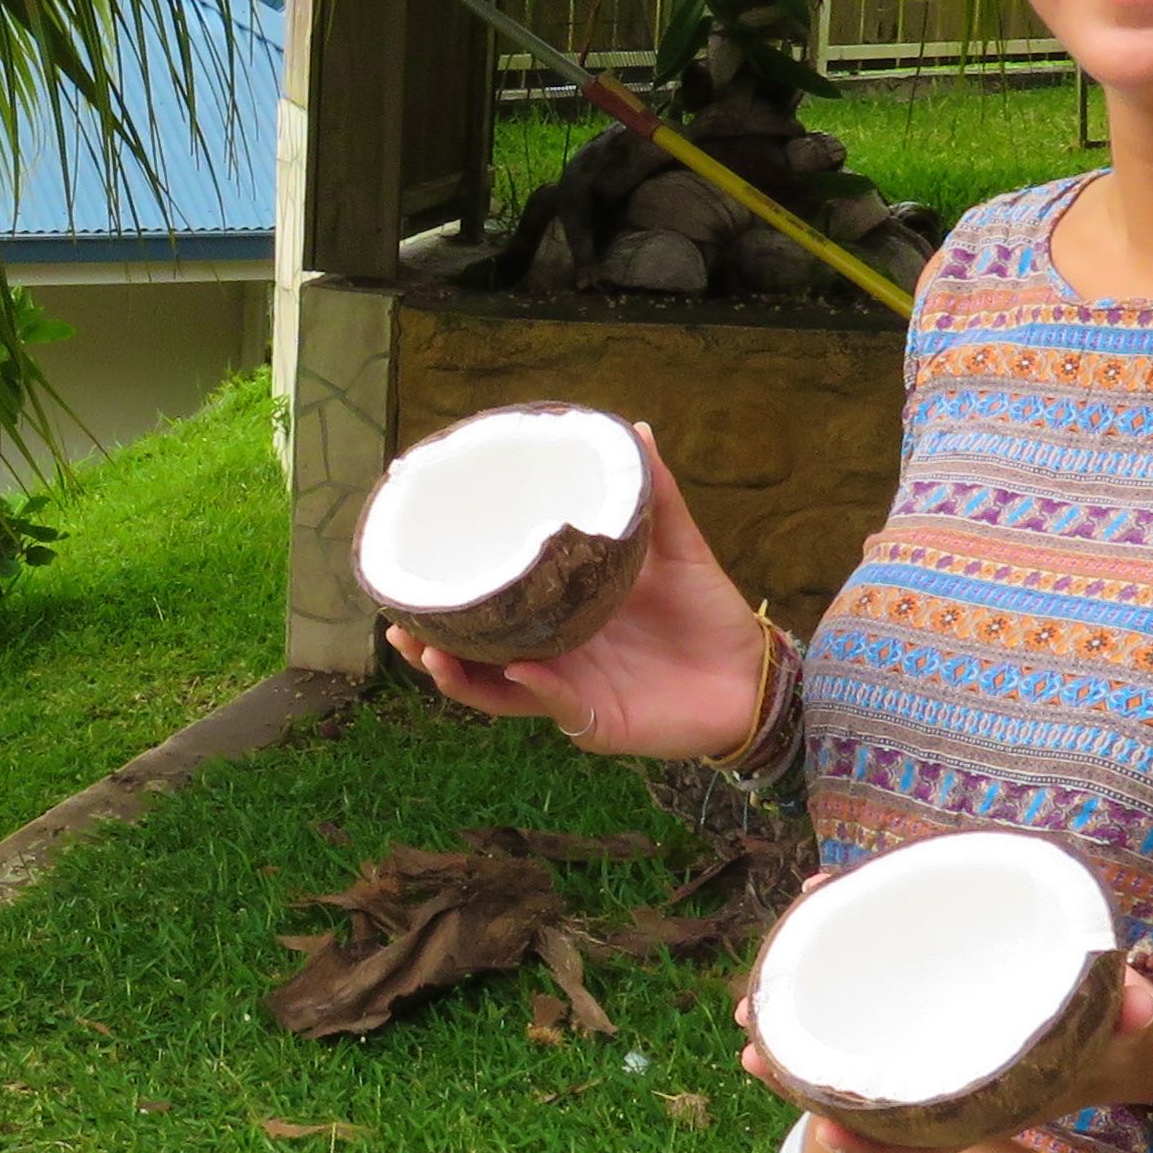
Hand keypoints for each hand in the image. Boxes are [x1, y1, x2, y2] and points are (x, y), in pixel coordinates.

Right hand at [384, 424, 772, 757]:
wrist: (753, 676)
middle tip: (399, 623)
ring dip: (460, 679)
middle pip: (476, 658)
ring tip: (431, 652)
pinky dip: (535, 690)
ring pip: (497, 693)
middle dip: (433, 647)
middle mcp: (554, 657)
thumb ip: (655, 495)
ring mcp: (571, 693)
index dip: (453, 599)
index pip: (495, 610)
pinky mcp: (598, 723)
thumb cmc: (708, 617)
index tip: (415, 570)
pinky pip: (557, 707)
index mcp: (562, 617)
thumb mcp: (676, 549)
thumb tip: (636, 429)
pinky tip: (518, 670)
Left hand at [734, 956, 1152, 1152]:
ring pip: (857, 1054)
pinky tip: (811, 931)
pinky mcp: (934, 1011)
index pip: (923, 1135)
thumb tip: (1137, 1006)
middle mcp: (952, 1084)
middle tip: (751, 1046)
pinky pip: (876, 1004)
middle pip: (866, 1094)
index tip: (826, 1134)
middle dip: (804, 1074)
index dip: (873, 1143)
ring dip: (801, 1033)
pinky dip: (840, 977)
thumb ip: (1133, 1016)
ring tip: (749, 1011)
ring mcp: (936, 1051)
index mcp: (992, 1099)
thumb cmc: (1126, 1037)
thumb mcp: (1135, 1029)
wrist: (1130, 1037)